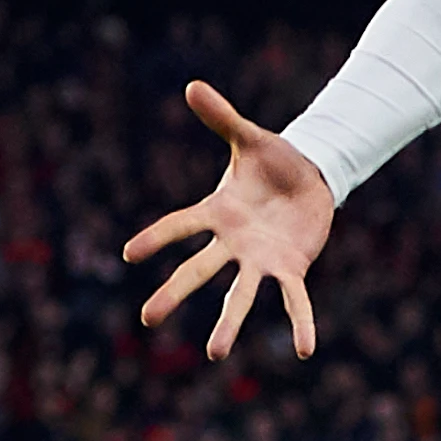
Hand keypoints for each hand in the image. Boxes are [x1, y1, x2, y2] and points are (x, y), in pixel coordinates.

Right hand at [122, 82, 338, 359]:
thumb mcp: (249, 138)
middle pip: (199, 269)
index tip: (129, 254)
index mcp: (218, 211)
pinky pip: (294, 299)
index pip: (181, 225)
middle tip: (148, 319)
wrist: (311, 176)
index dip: (156, 238)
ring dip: (228, 324)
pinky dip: (301, 323)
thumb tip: (192, 86)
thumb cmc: (273, 160)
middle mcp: (233, 241)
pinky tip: (305, 350)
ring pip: (240, 294)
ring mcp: (260, 258)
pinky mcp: (291, 267)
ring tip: (214, 354)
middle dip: (174, 293)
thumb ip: (222, 118)